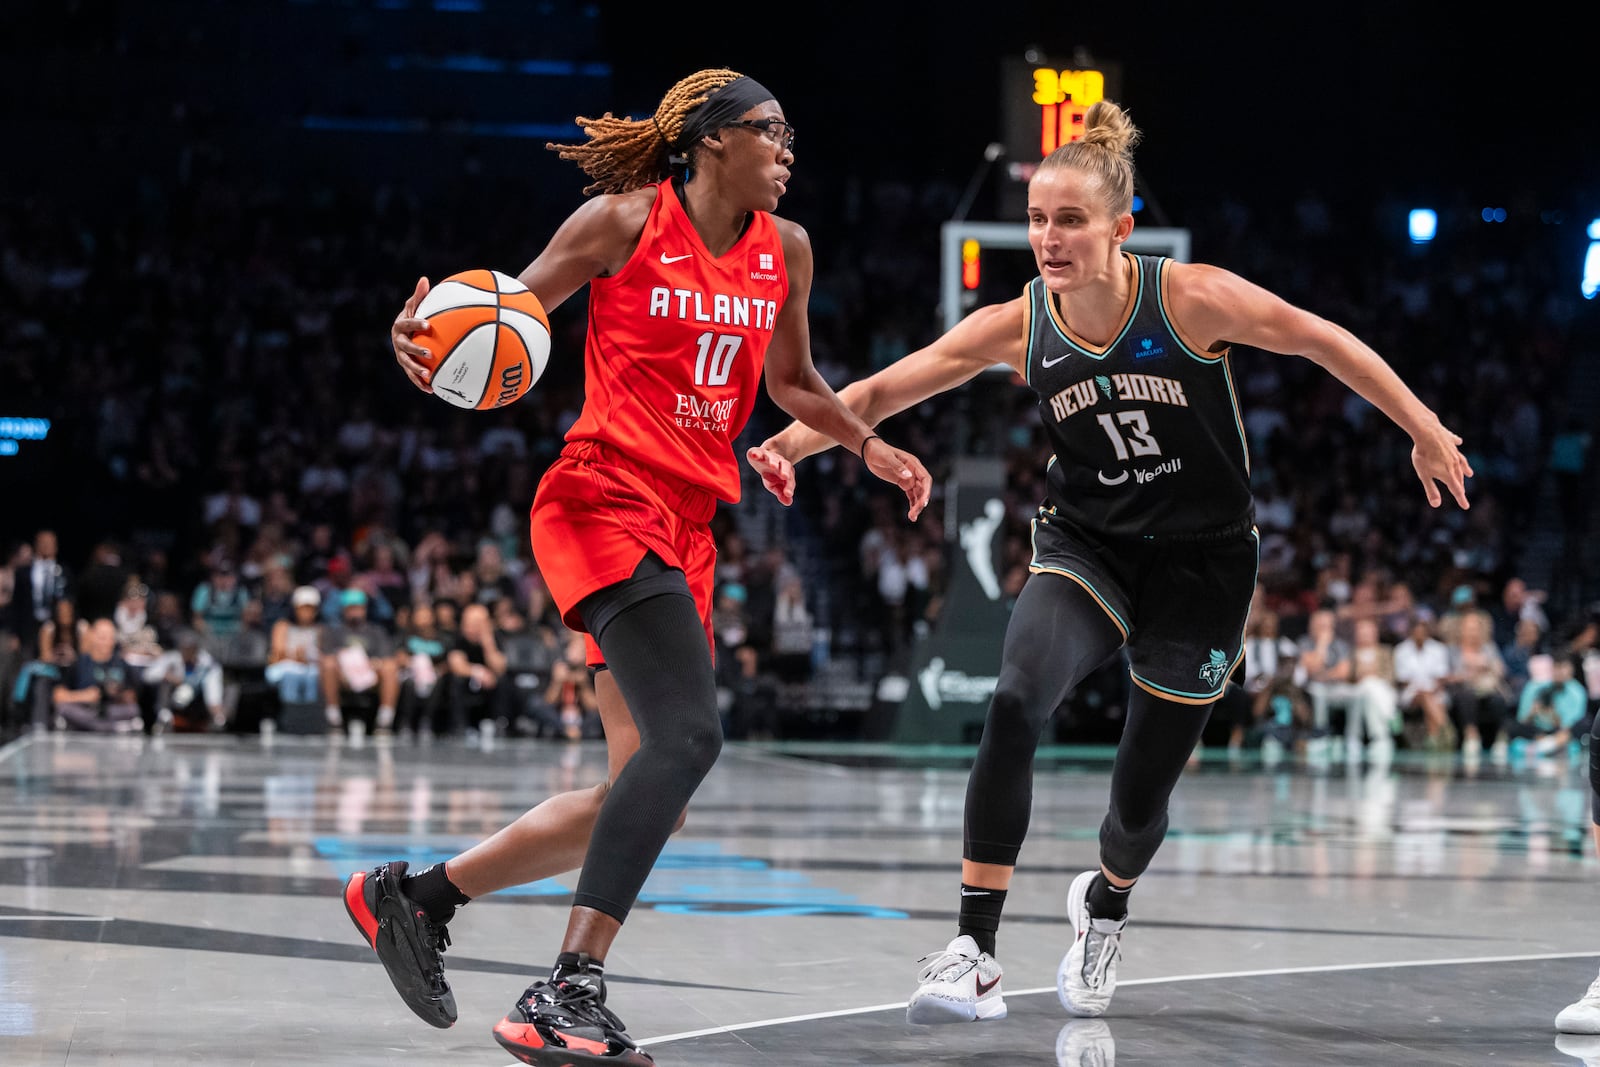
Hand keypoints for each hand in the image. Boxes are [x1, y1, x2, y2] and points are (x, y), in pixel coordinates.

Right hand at [391, 276, 434, 393]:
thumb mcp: (416, 306)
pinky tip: (432, 390)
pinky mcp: (406, 366)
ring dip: (416, 371)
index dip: (415, 324)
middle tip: (429, 353)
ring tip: (429, 376)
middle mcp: (397, 342)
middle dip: (415, 351)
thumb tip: (424, 280)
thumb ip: (420, 296)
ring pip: (407, 364)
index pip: (406, 324)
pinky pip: (413, 376)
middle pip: (404, 347)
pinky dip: (421, 383)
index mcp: (399, 326)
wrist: (407, 332)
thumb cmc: (415, 316)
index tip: (427, 324)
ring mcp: (401, 355)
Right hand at [745, 445, 794, 505]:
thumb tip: (788, 503)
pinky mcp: (758, 452)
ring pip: (773, 458)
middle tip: (785, 477)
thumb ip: (782, 494)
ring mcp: (769, 457)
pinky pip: (757, 452)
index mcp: (785, 471)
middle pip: (785, 465)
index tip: (788, 494)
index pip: (790, 479)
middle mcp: (779, 463)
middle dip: (785, 471)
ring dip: (773, 462)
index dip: (789, 486)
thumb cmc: (771, 474)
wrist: (763, 457)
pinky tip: (755, 455)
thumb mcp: (775, 485)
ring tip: (773, 466)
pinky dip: (756, 453)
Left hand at [862, 438, 931, 521]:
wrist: (871, 452)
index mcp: (913, 464)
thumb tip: (908, 475)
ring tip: (912, 517)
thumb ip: (897, 466)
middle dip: (921, 501)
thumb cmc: (879, 452)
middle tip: (914, 513)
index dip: (926, 491)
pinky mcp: (903, 483)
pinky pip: (911, 495)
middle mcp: (914, 471)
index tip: (923, 502)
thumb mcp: (887, 458)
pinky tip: (911, 514)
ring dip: (917, 505)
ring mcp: (909, 478)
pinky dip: (912, 504)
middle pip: (923, 489)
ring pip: (918, 494)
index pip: (925, 479)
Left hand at [1411, 420, 1472, 508]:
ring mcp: (1453, 451)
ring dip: (1465, 469)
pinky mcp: (1450, 440)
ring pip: (1461, 463)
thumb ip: (1431, 489)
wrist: (1427, 432)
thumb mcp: (1424, 475)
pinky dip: (1457, 447)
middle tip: (1461, 492)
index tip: (1466, 506)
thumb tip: (1436, 505)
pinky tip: (1459, 442)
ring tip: (1469, 474)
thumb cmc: (1424, 455)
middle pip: (1459, 477)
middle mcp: (1454, 463)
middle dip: (1460, 485)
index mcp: (1449, 473)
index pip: (1457, 489)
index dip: (1461, 499)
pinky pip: (1455, 445)